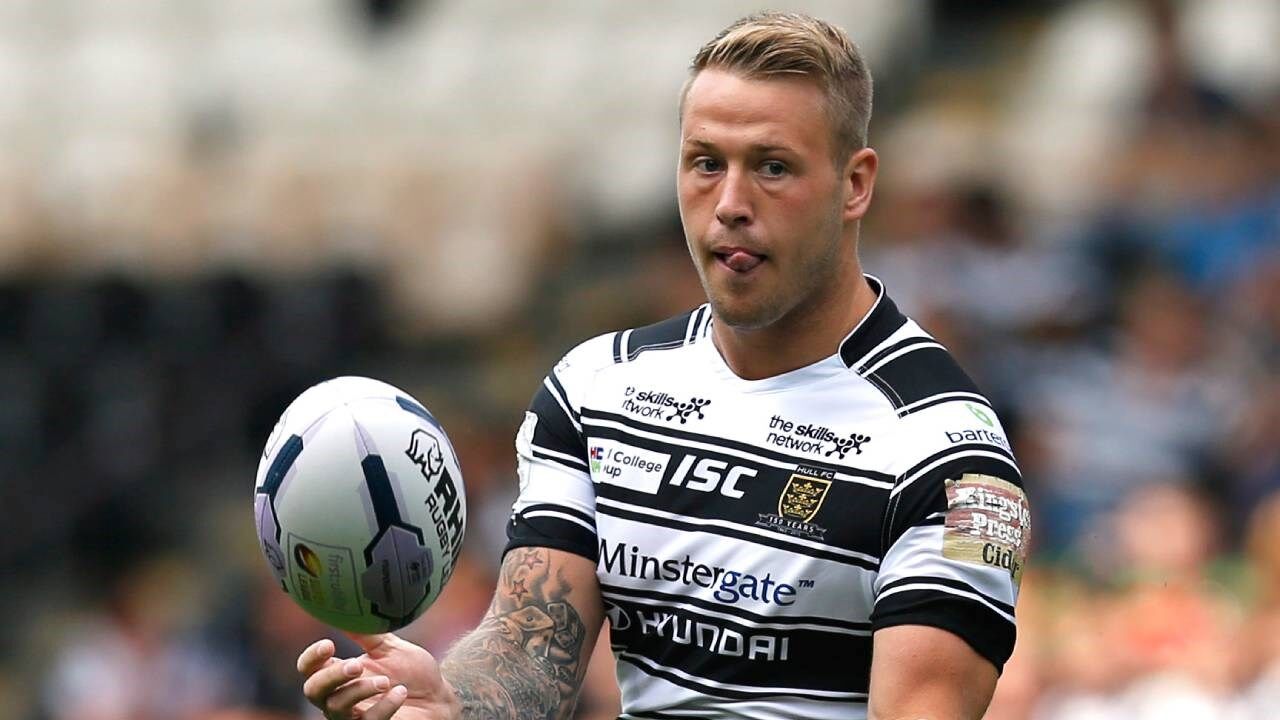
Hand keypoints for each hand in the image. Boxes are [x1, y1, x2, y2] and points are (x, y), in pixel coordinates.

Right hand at [297, 633, 461, 719]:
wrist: (437, 696)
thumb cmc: (410, 673)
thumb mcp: (388, 648)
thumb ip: (366, 634)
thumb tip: (348, 609)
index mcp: (340, 674)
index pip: (309, 668)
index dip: (311, 658)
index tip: (329, 644)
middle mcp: (340, 697)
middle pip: (313, 690)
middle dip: (331, 676)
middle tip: (356, 665)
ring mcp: (354, 716)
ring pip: (336, 708)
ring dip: (360, 690)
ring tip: (386, 680)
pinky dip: (384, 706)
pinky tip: (400, 692)